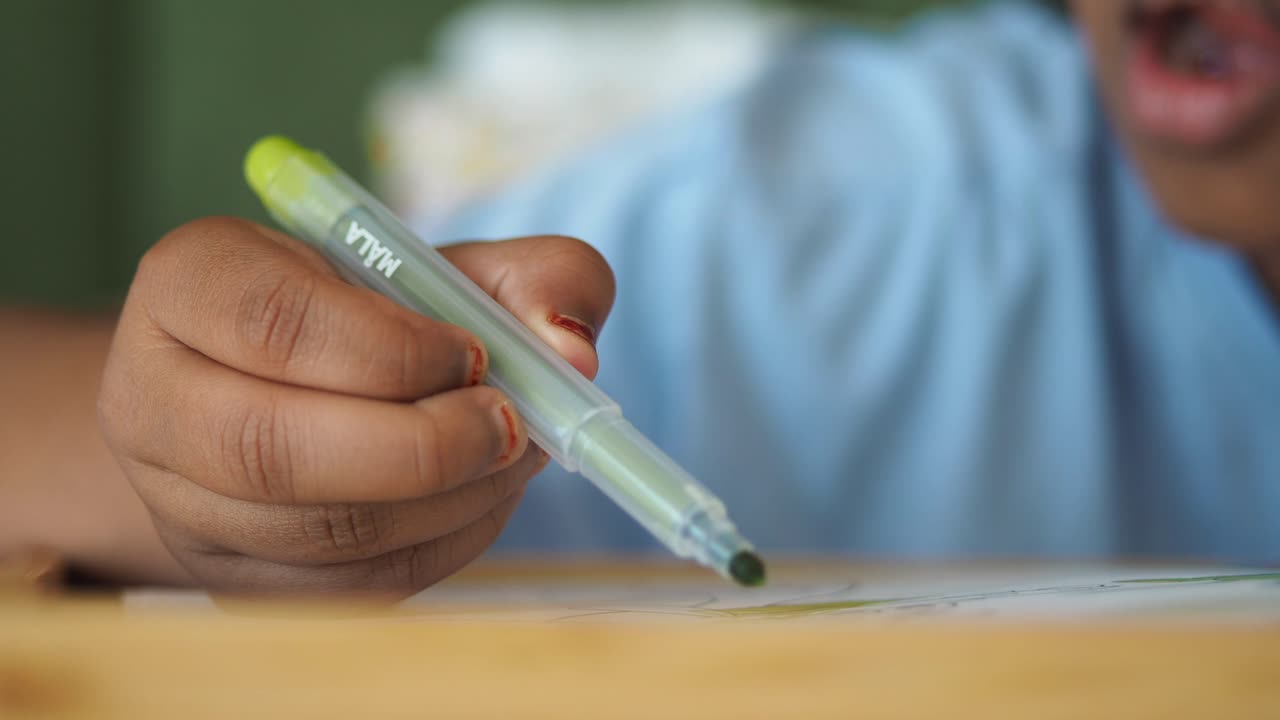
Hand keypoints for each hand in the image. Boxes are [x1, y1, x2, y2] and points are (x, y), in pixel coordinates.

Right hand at [98, 217, 614, 596]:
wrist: (300, 390)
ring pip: (318, 532)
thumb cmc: (379, 314)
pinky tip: (480, 496)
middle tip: (512, 424)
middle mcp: (154, 398)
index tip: (476, 354)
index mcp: (189, 285)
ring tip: (510, 453)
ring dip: (449, 500)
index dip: (394, 350)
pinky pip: (352, 586)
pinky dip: (444, 545)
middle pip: (273, 450)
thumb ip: (533, 277)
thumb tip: (570, 346)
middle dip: (424, 446)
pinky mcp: (239, 578)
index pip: (275, 323)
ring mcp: (183, 504)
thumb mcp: (451, 266)